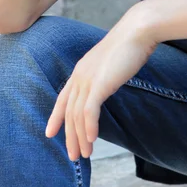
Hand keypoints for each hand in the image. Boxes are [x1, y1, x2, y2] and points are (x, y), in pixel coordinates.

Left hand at [45, 6, 157, 160]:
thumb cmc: (129, 45)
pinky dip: (89, 127)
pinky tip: (92, 139)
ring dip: (81, 137)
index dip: (56, 116)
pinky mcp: (100, 83)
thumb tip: (105, 84)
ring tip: (85, 154)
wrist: (136, 31)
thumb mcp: (110, 62)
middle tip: (73, 155)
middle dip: (69, 135)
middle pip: (69, 111)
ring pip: (78, 115)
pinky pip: (90, 111)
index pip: (63, 97)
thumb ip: (103, 74)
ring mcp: (88, 79)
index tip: (50, 133)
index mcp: (81, 69)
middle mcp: (80, 75)